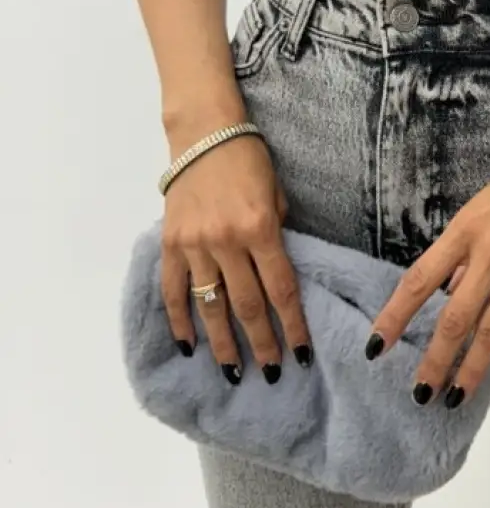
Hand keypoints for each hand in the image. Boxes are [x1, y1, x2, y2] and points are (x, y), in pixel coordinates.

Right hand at [160, 134, 311, 383]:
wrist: (204, 134)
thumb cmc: (250, 161)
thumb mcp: (277, 196)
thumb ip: (277, 236)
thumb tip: (279, 278)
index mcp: (260, 229)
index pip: (281, 289)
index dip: (292, 325)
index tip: (300, 354)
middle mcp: (226, 241)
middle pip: (247, 305)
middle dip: (261, 343)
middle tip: (271, 372)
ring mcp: (194, 245)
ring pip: (210, 307)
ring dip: (223, 343)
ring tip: (233, 372)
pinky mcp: (170, 244)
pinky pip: (174, 291)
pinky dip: (180, 321)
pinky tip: (189, 346)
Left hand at [365, 103, 489, 407]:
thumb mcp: (484, 206)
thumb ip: (464, 250)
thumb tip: (446, 292)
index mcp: (466, 229)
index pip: (418, 281)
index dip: (394, 318)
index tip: (375, 348)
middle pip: (453, 318)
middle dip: (433, 361)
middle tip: (418, 394)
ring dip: (470, 371)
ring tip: (454, 399)